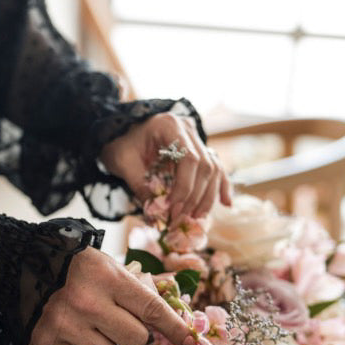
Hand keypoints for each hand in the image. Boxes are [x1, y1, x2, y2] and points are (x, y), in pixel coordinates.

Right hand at [30, 246, 191, 344]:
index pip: (152, 308)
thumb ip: (134, 286)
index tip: (193, 343)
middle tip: (117, 319)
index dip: (175, 328)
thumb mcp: (104, 263)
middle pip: (135, 340)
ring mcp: (66, 324)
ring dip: (104, 344)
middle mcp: (88, 302)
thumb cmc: (69, 263)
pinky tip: (66, 325)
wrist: (14, 265)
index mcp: (108, 277)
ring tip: (89, 324)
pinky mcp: (46, 341)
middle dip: (132, 334)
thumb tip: (171, 312)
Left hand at [99, 112, 231, 219]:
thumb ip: (140, 186)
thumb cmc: (119, 145)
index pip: (189, 158)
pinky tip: (226, 204)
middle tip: (179, 219)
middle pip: (204, 166)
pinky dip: (221, 187)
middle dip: (194, 197)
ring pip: (213, 169)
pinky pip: (215, 168)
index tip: (170, 207)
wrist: (118, 133)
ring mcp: (196, 138)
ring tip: (195, 219)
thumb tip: (158, 213)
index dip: (183, 187)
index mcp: (169, 125)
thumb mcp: (123, 164)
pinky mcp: (198, 150)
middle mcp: (188, 128)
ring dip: (206, 197)